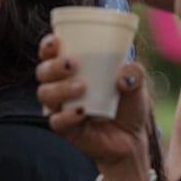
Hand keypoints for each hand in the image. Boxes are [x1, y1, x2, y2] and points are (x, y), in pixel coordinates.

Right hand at [35, 34, 152, 169]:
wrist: (132, 139)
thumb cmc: (129, 106)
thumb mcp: (137, 85)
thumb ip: (135, 73)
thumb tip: (125, 74)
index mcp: (74, 70)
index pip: (51, 54)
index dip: (47, 46)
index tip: (56, 41)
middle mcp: (61, 87)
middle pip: (43, 72)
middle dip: (53, 66)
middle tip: (72, 64)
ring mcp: (61, 108)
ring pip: (45, 94)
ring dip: (59, 88)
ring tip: (82, 87)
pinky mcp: (66, 129)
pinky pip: (57, 121)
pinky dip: (67, 115)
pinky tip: (81, 111)